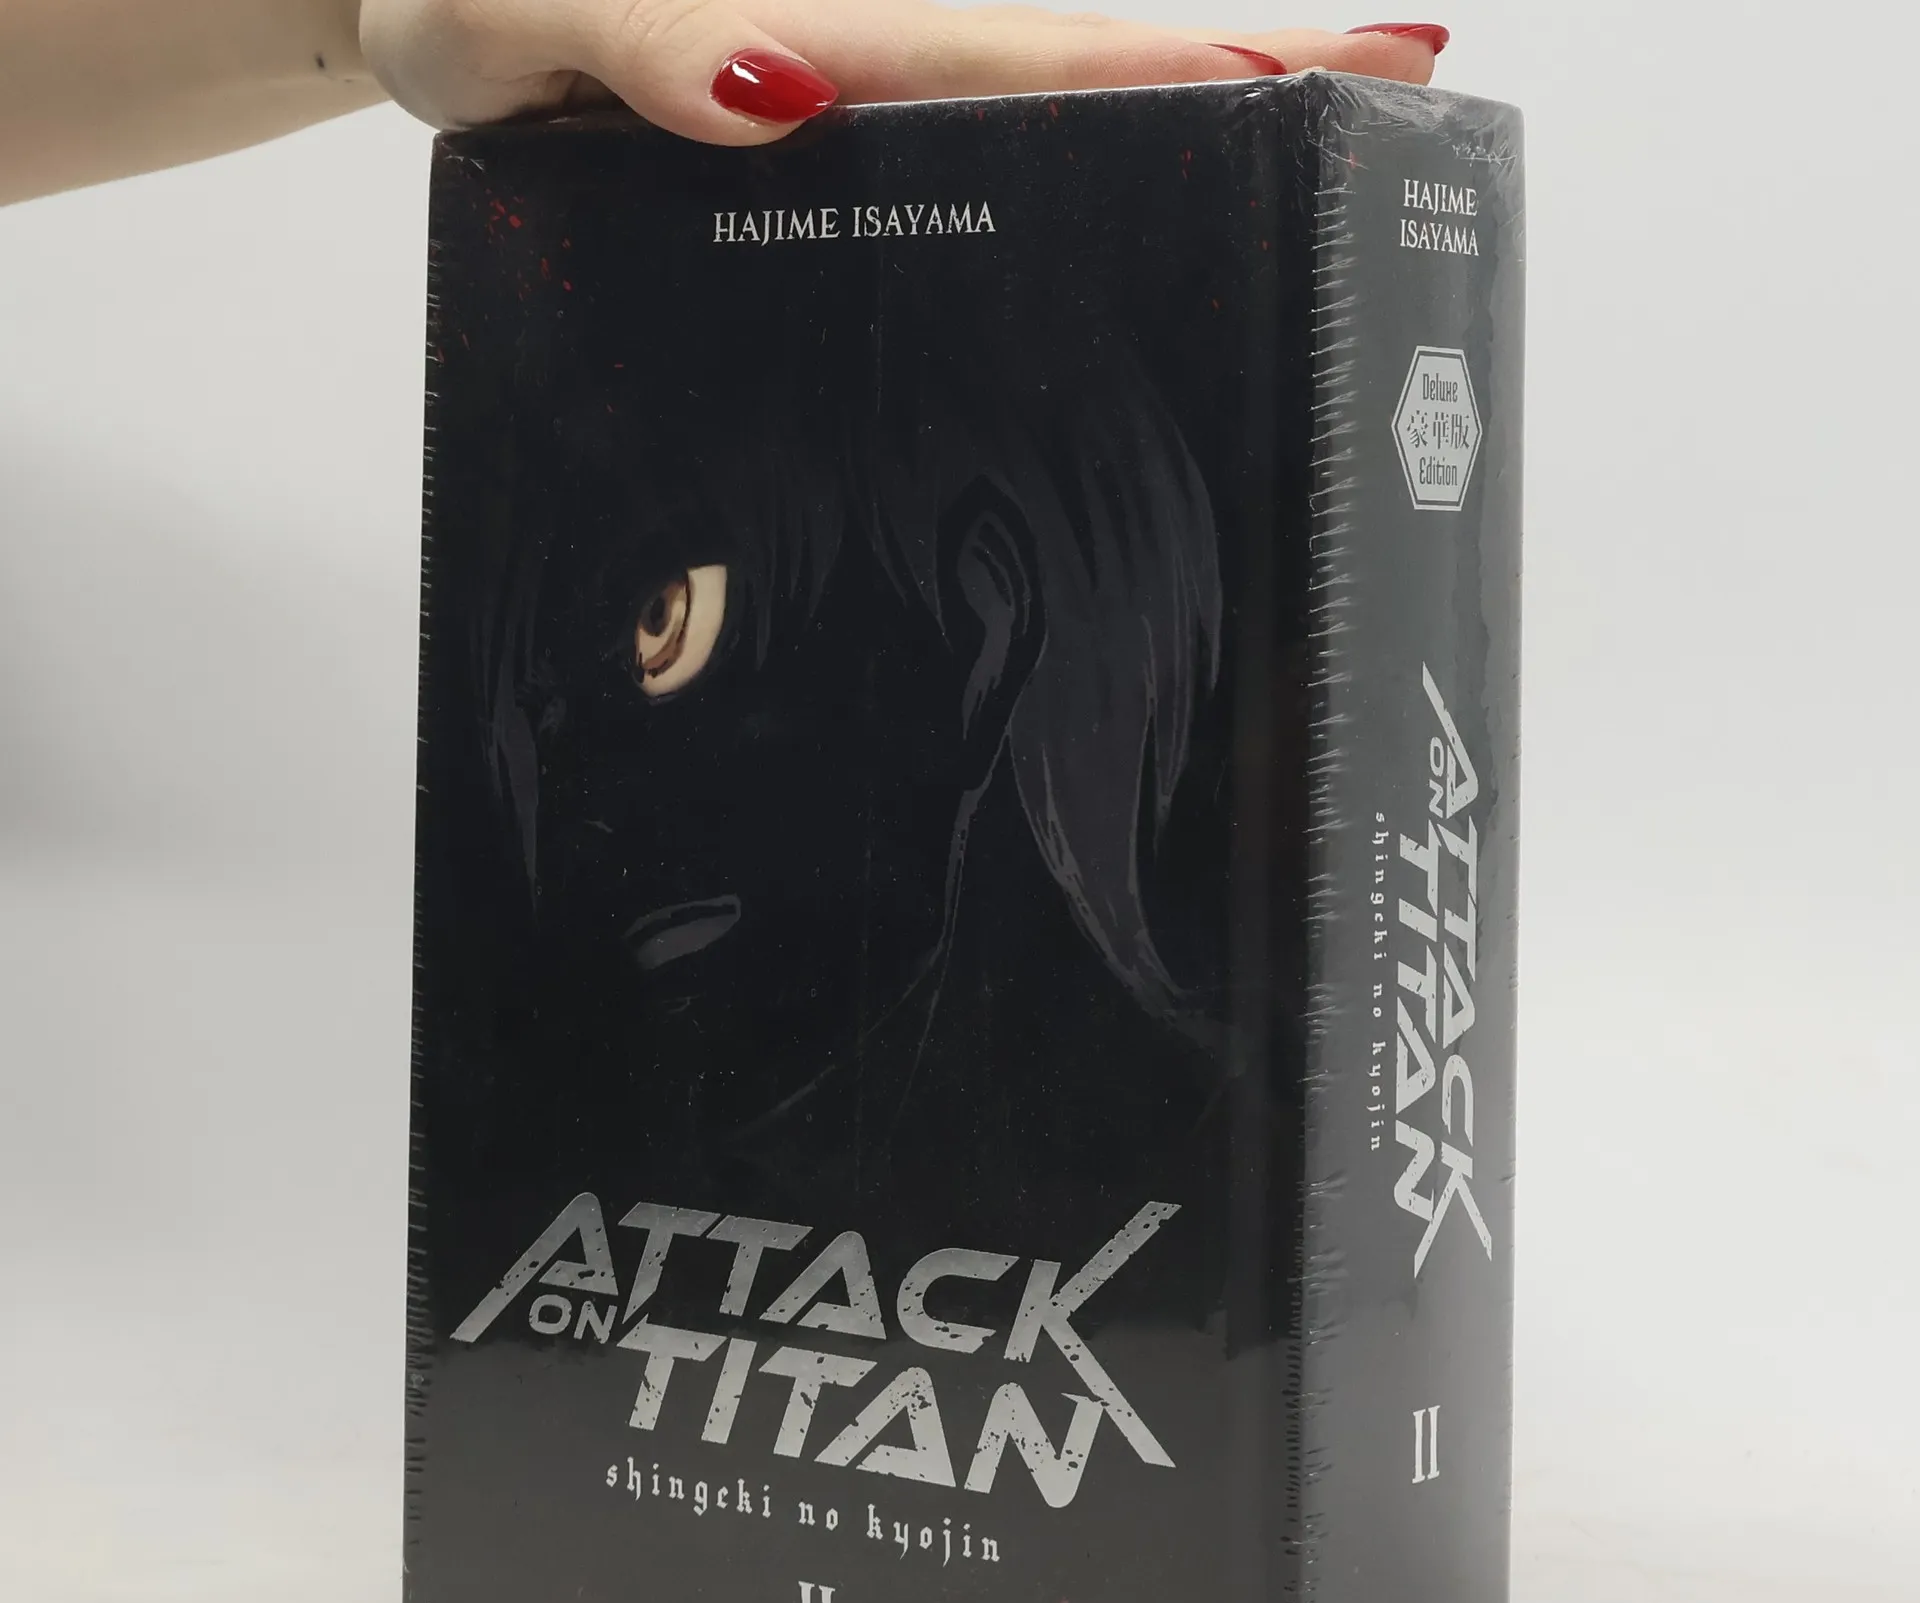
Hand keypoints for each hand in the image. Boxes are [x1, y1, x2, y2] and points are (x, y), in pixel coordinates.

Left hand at [358, 2, 1445, 143]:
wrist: (428, 19)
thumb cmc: (457, 2)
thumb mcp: (500, 8)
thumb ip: (621, 27)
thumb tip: (783, 85)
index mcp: (816, 18)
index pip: (1017, 41)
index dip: (1169, 56)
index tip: (1329, 61)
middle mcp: (856, 54)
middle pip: (1068, 67)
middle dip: (1236, 70)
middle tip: (1400, 87)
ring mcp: (851, 103)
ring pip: (1031, 116)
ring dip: (1172, 124)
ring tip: (1315, 145)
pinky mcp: (822, 147)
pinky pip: (958, 167)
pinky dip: (1056, 176)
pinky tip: (1125, 212)